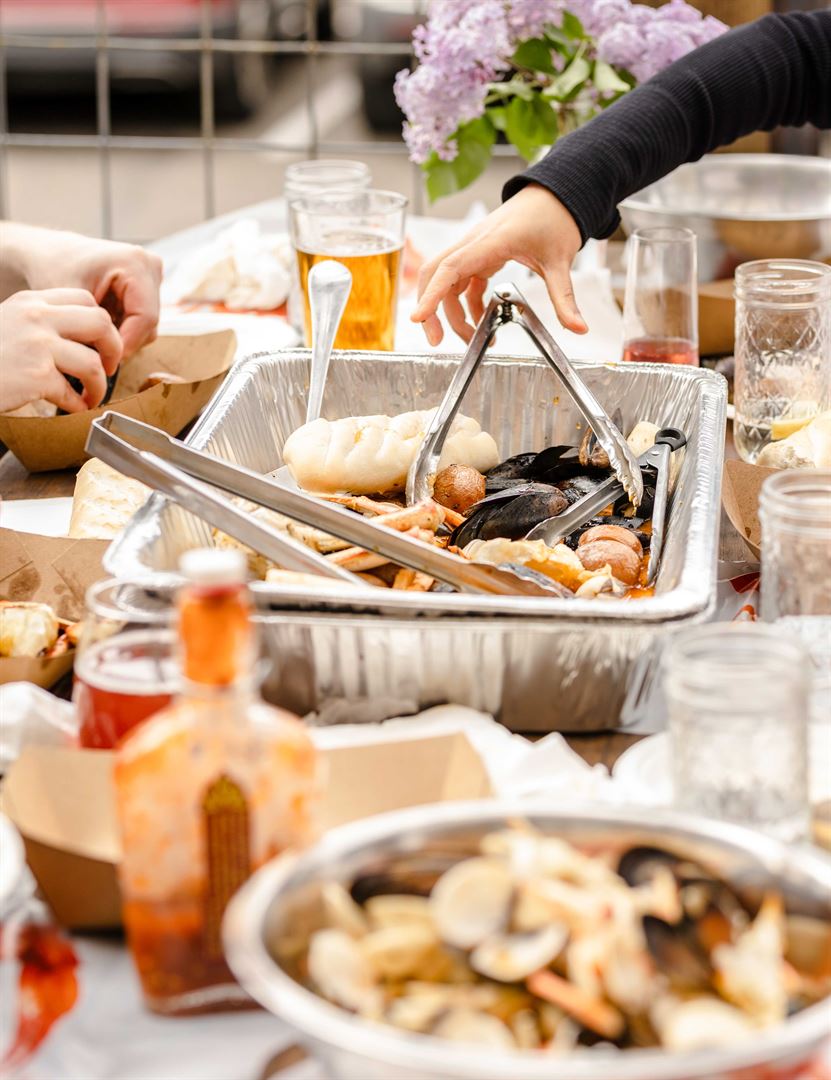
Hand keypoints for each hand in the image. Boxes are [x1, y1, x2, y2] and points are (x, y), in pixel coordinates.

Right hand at [0, 289, 122, 413]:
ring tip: (91, 396)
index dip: (102, 324)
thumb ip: (40, 323)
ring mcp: (37, 346)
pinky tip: (72, 409)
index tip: (101, 343)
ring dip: (99, 385)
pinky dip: (78, 405)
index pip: (86, 299)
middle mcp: (36, 318)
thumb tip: (82, 339)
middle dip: (113, 349)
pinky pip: (73, 393)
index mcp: (31, 302)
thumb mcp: (9, 324)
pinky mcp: (36, 376)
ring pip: (93, 363)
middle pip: (100, 323)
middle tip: (109, 368)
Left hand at [21, 230, 161, 356]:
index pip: (145, 317)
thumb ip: (94, 333)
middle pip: (149, 322)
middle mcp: (149, 266)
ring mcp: (150, 274)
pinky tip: (101, 327)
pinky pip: (142, 318)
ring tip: (96, 338)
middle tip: (98, 356)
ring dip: (124, 336)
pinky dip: (123, 327)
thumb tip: (108, 365)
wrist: (48, 252)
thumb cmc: (52, 269)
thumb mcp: (71, 303)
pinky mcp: (147, 284)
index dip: (128, 344)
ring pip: (148, 324)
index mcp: (134, 263)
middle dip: (124, 342)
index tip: (106, 363)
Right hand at [412, 183, 586, 345]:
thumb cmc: (554, 219)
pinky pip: (463, 282)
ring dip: (451, 312)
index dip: (431, 295)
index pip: (450, 268)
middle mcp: (474, 244)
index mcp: (490, 242)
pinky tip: (481, 321)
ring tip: (471, 338)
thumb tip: (578, 328)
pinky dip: (467, 305)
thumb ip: (565, 298)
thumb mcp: (560, 262)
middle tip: (436, 340)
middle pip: (436, 275)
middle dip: (431, 309)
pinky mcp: (479, 255)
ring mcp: (474, 249)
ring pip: (447, 282)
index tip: (419, 318)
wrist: (555, 195)